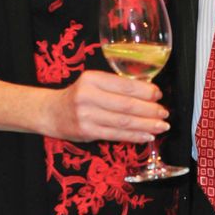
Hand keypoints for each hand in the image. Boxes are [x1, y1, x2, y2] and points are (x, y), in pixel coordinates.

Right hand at [42, 69, 167, 143]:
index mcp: (92, 79)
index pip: (124, 85)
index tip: (158, 95)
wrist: (51, 112)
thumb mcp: (93, 83)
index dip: (145, 91)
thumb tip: (148, 94)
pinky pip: (116, 135)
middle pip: (126, 105)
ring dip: (146, 125)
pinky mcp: (86, 132)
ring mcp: (86, 115)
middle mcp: (87, 96)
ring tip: (161, 126)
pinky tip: (146, 136)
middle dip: (149, 110)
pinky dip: (134, 136)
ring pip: (123, 122)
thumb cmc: (78, 96)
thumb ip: (116, 87)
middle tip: (164, 113)